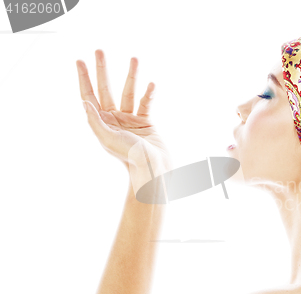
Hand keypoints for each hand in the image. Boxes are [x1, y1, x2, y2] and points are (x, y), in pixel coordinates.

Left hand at [76, 50, 172, 186]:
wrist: (153, 168)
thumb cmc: (129, 157)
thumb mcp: (108, 140)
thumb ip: (95, 121)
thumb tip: (84, 102)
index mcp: (102, 123)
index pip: (89, 96)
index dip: (84, 79)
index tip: (80, 61)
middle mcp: (114, 119)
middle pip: (106, 89)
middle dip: (102, 70)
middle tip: (99, 51)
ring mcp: (130, 119)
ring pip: (129, 92)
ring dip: (131, 75)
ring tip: (134, 58)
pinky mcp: (146, 122)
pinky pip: (146, 103)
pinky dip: (149, 93)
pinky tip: (151, 84)